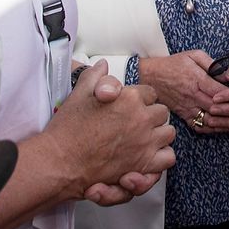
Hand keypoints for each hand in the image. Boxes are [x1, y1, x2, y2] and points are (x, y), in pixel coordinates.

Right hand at [44, 60, 174, 202]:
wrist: (59, 160)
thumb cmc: (68, 126)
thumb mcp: (79, 92)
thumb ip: (96, 75)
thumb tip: (104, 64)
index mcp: (130, 97)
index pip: (150, 93)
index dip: (140, 100)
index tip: (129, 108)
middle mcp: (141, 118)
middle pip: (162, 112)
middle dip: (151, 115)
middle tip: (136, 123)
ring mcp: (144, 142)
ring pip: (168, 133)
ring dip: (159, 134)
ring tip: (144, 138)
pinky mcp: (143, 165)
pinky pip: (168, 158)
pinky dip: (161, 157)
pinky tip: (149, 155)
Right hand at [139, 51, 223, 125]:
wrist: (151, 77)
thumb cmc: (174, 64)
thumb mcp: (194, 55)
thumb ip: (212, 64)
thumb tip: (228, 74)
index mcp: (196, 79)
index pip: (219, 91)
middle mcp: (192, 96)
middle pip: (217, 108)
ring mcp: (187, 108)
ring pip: (210, 120)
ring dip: (225, 121)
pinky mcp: (183, 116)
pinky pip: (200, 126)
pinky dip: (212, 128)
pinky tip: (222, 124)